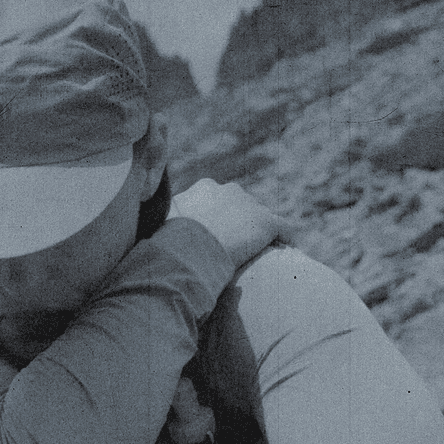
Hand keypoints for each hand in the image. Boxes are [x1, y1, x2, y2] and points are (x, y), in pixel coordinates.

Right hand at [168, 178, 294, 272]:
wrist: (189, 249)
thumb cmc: (169, 242)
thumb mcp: (161, 226)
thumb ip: (167, 224)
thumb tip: (155, 236)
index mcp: (204, 189)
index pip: (216, 201)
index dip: (216, 220)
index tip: (214, 238)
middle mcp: (229, 190)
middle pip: (240, 206)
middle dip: (239, 223)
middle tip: (235, 248)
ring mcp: (249, 205)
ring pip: (260, 217)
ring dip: (260, 233)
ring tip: (262, 254)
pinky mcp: (268, 222)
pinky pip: (285, 229)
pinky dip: (287, 239)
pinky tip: (289, 251)